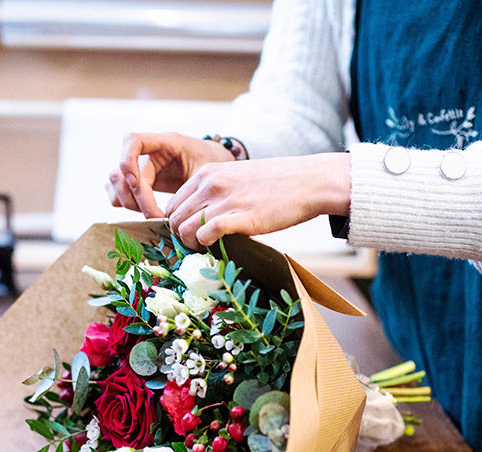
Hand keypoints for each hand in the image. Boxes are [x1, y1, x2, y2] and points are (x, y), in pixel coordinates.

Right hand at [106, 133, 234, 217]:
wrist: (216, 162)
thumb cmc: (212, 162)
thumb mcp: (207, 171)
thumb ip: (193, 187)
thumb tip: (180, 214)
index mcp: (164, 142)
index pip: (132, 141)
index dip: (128, 162)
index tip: (138, 185)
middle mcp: (148, 153)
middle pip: (120, 172)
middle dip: (134, 197)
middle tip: (154, 216)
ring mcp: (141, 167)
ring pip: (115, 183)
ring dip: (128, 202)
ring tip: (151, 216)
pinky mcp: (140, 181)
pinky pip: (118, 191)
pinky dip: (125, 203)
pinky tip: (145, 212)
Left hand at [166, 153, 350, 246]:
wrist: (308, 181)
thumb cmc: (276, 183)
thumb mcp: (236, 178)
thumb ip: (215, 193)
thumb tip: (199, 219)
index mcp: (207, 173)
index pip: (172, 204)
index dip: (178, 223)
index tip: (192, 234)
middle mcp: (210, 183)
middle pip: (174, 218)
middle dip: (181, 237)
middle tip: (199, 245)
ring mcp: (223, 199)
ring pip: (183, 228)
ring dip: (192, 244)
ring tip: (208, 248)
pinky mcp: (240, 216)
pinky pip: (204, 234)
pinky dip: (206, 245)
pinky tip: (219, 245)